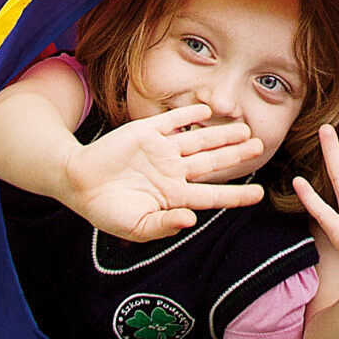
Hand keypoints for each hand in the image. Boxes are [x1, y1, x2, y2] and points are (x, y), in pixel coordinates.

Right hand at [62, 102, 265, 239]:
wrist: (78, 184)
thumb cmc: (106, 210)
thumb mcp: (135, 227)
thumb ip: (163, 225)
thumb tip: (190, 220)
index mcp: (173, 196)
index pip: (212, 194)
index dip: (236, 195)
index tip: (259, 195)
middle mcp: (173, 171)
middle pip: (212, 162)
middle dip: (236, 155)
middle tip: (261, 146)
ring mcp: (161, 150)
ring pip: (199, 140)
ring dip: (222, 134)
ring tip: (245, 129)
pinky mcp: (146, 132)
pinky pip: (173, 121)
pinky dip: (190, 115)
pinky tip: (208, 111)